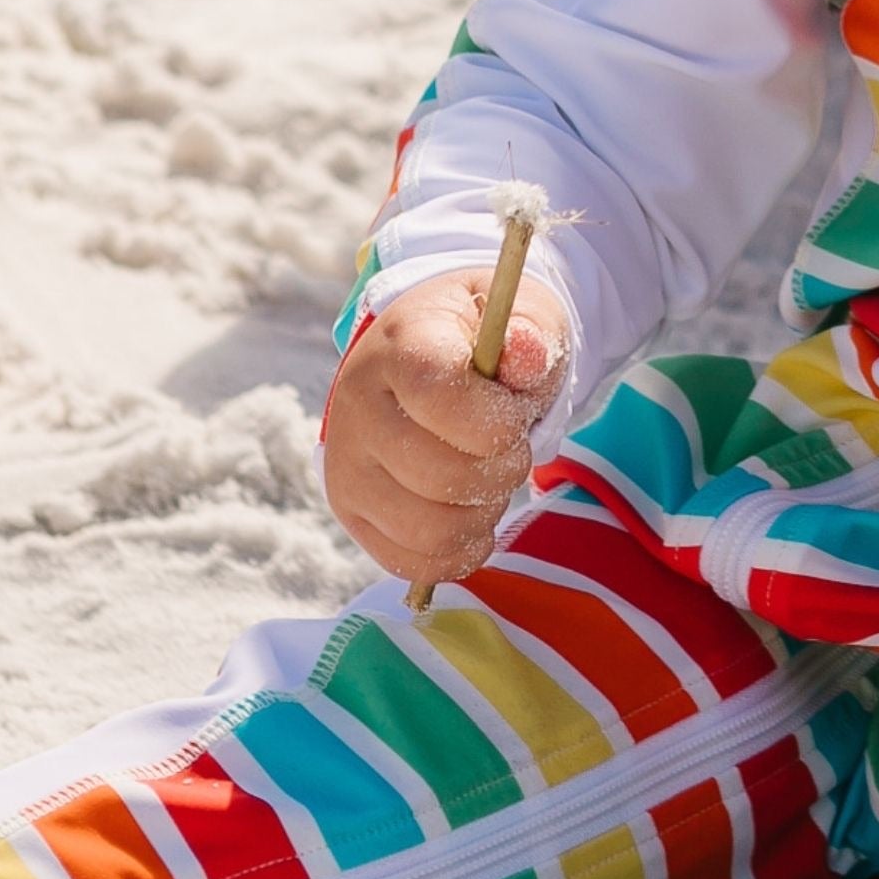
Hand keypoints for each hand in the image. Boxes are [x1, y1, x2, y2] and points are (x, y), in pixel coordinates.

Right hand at [324, 272, 570, 584]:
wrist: (429, 356)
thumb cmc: (484, 340)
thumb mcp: (519, 315)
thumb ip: (531, 332)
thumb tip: (526, 351)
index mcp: (398, 346)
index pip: (441, 397)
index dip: (498, 420)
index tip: (516, 410)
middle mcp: (357, 408)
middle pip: (440, 475)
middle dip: (502, 469)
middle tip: (512, 447)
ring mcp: (347, 468)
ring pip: (430, 530)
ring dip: (484, 513)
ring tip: (490, 477)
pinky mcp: (352, 514)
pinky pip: (414, 563)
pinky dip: (461, 548)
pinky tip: (474, 512)